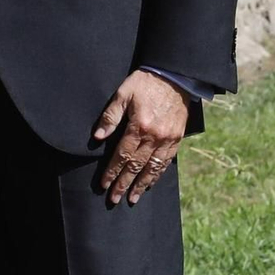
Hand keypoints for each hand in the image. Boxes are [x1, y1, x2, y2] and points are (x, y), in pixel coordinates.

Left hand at [93, 70, 188, 205]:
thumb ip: (110, 116)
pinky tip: (150, 182)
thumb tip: (97, 137)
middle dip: (124, 184)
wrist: (175, 76)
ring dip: (141, 184)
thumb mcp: (123, 94)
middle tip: (114, 199)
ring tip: (133, 198)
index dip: (112, 171)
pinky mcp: (177, 138)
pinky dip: (158, 174)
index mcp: (139, 126)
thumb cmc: (145, 82)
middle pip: (136, 165)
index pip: (122, 155)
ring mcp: (168, 139)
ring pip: (153, 167)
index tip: (104, 184)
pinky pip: (166, 161)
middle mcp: (154, 136)